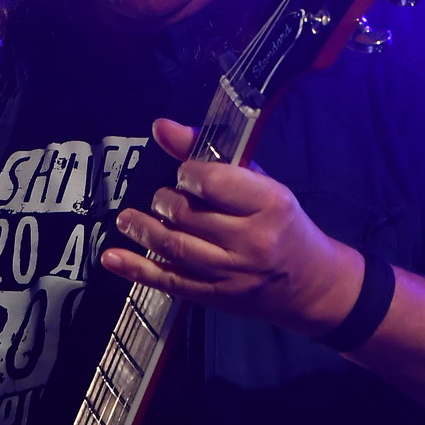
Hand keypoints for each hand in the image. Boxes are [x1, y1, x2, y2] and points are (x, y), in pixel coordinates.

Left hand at [101, 118, 363, 335]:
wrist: (311, 284)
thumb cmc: (284, 225)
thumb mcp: (262, 184)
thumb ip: (213, 156)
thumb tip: (162, 127)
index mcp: (270, 203)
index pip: (213, 180)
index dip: (188, 174)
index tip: (186, 175)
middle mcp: (252, 240)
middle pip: (188, 214)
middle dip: (165, 201)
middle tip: (163, 199)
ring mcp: (233, 273)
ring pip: (174, 247)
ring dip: (143, 229)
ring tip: (129, 219)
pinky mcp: (217, 297)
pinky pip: (169, 282)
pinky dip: (136, 269)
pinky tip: (112, 257)